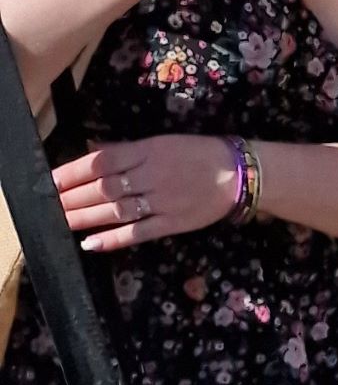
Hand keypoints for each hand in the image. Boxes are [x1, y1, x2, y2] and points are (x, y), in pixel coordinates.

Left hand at [54, 133, 242, 251]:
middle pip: (104, 188)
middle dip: (72, 198)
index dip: (73, 172)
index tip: (50, 181)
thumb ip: (128, 149)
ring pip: (116, 210)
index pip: (102, 162)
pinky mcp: (173, 222)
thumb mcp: (163, 142)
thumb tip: (93, 152)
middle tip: (48, 205)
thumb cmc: (200, 153)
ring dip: (85, 217)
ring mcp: (163, 201)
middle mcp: (153, 175)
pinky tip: (91, 242)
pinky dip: (113, 238)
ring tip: (61, 221)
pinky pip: (138, 232)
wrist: (241, 173)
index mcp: (149, 151)